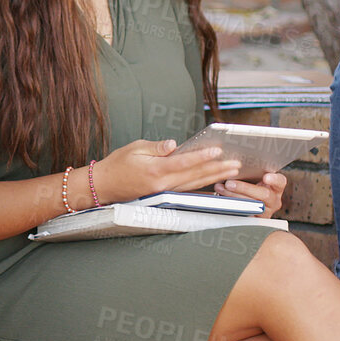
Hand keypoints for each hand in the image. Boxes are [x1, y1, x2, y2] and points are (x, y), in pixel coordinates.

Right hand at [96, 139, 239, 202]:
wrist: (103, 186)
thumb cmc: (116, 165)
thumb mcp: (134, 148)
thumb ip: (157, 147)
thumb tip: (175, 144)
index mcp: (155, 171)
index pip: (184, 162)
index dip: (202, 156)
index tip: (218, 150)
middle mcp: (162, 185)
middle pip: (195, 176)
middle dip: (217, 169)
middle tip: (235, 164)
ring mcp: (164, 192)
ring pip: (194, 185)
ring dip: (214, 178)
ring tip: (231, 172)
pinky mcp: (164, 195)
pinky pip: (187, 190)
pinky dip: (202, 186)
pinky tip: (214, 183)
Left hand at [218, 171, 287, 217]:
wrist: (248, 202)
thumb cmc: (251, 185)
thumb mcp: (254, 178)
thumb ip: (251, 172)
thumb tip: (233, 164)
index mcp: (276, 187)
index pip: (280, 182)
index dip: (274, 179)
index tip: (266, 177)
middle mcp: (274, 200)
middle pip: (264, 194)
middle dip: (245, 188)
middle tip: (229, 183)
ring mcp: (266, 211)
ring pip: (253, 205)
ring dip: (234, 196)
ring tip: (221, 188)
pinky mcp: (256, 219)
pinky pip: (244, 213)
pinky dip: (232, 205)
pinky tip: (221, 198)